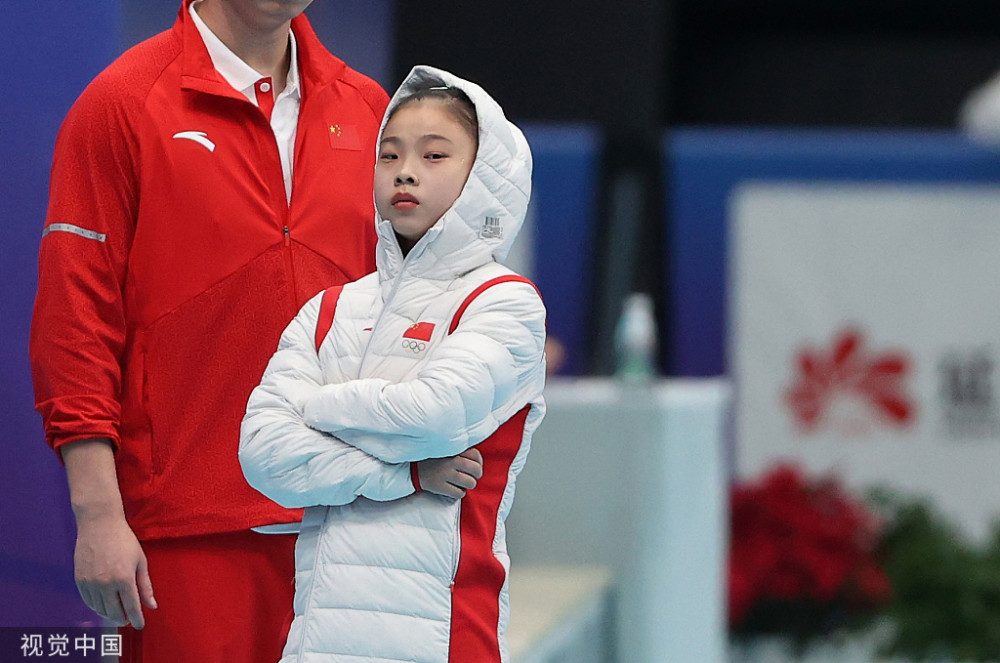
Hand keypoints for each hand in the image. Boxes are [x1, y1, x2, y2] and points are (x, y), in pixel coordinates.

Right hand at [62, 438, 155, 627]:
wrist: (99, 524)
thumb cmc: (124, 540)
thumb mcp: (140, 561)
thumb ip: (145, 586)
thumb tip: (152, 605)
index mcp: (124, 578)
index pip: (132, 607)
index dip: (137, 619)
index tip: (140, 625)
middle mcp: (105, 583)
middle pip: (114, 612)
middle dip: (123, 619)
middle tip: (129, 620)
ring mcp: (90, 583)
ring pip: (100, 609)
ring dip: (110, 614)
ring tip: (118, 613)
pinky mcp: (79, 580)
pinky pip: (88, 601)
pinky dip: (97, 607)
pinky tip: (104, 605)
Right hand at [417, 447, 483, 498]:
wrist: (413, 468)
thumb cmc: (435, 459)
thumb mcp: (448, 449)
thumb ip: (462, 452)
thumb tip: (479, 464)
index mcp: (454, 449)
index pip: (476, 455)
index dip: (479, 463)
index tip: (474, 466)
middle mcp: (451, 460)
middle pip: (477, 471)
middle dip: (476, 475)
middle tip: (469, 476)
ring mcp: (445, 474)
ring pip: (470, 483)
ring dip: (467, 485)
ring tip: (460, 482)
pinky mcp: (439, 486)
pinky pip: (459, 494)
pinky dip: (459, 493)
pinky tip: (453, 488)